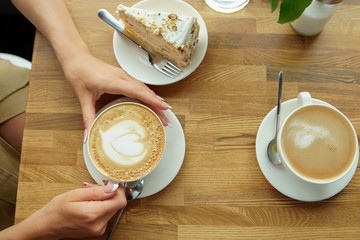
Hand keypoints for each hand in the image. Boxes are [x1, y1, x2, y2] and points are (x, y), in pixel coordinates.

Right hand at [0, 184, 125, 239]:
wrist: (45, 227)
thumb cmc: (56, 210)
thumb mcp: (74, 194)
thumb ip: (96, 191)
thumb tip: (113, 187)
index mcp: (93, 214)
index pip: (119, 201)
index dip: (117, 189)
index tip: (108, 182)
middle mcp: (99, 224)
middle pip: (116, 204)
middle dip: (109, 193)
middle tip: (93, 187)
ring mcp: (99, 229)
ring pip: (112, 208)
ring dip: (104, 199)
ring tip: (88, 195)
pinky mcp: (97, 230)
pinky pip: (106, 214)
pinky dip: (100, 206)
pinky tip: (89, 203)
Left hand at [60, 51, 171, 135]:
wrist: (76, 58)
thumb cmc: (79, 73)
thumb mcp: (83, 97)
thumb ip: (88, 117)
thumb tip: (88, 134)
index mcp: (114, 81)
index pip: (138, 91)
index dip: (152, 100)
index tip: (164, 107)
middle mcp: (122, 77)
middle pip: (145, 91)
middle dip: (158, 105)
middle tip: (166, 119)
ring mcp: (123, 76)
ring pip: (144, 88)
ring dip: (155, 100)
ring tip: (163, 114)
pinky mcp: (123, 77)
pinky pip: (140, 86)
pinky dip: (148, 95)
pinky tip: (152, 101)